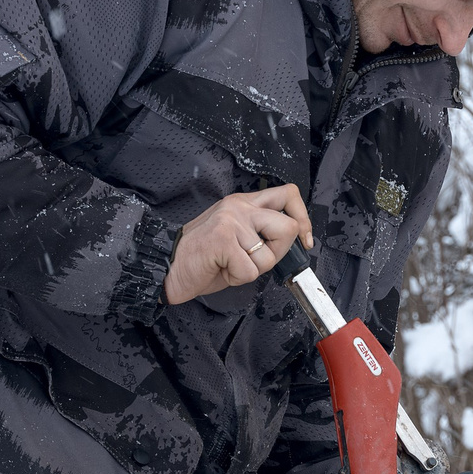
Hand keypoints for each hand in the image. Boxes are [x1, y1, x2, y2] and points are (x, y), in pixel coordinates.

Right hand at [165, 185, 313, 304]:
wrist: (168, 266)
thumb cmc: (201, 257)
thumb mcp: (235, 236)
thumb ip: (260, 231)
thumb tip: (293, 241)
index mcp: (244, 202)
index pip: (289, 194)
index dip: (304, 218)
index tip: (304, 240)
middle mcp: (239, 206)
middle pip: (288, 226)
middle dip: (278, 253)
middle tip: (256, 260)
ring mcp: (231, 221)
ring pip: (269, 254)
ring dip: (253, 269)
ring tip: (230, 264)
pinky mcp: (223, 240)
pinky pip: (250, 270)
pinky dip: (238, 278)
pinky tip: (221, 269)